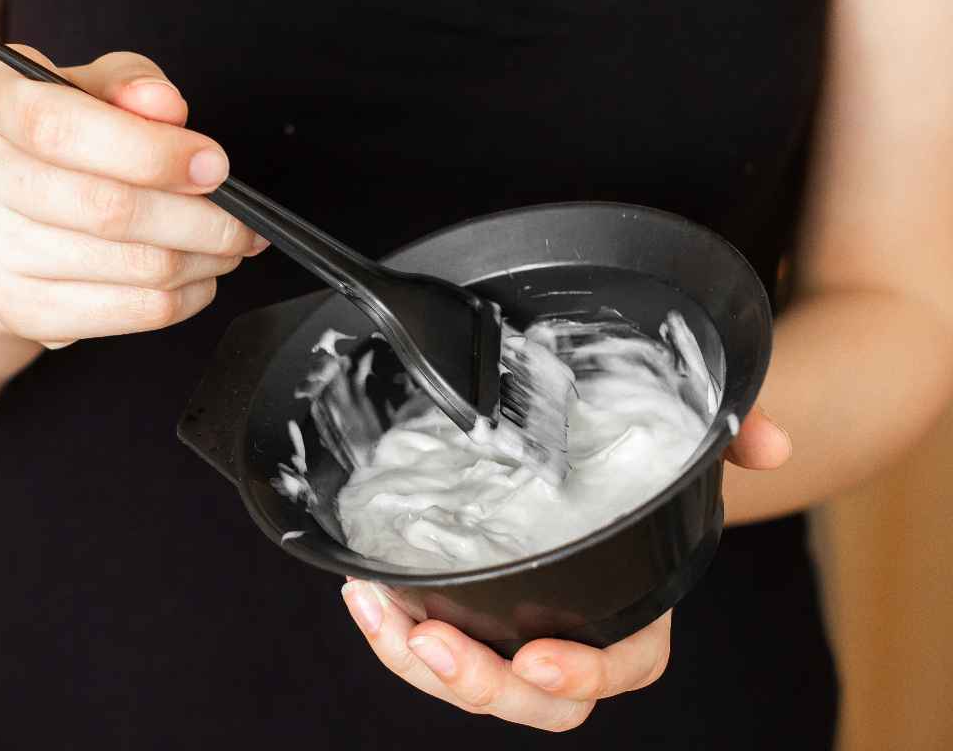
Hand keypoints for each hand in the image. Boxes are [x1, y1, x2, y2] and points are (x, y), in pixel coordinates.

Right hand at [0, 48, 264, 349]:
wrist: (7, 213)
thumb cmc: (61, 140)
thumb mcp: (93, 87)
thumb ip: (130, 84)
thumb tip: (164, 108)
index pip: (58, 127)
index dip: (149, 152)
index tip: (213, 166)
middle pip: (103, 207)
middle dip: (198, 219)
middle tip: (243, 221)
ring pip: (124, 265)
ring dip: (199, 260)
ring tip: (228, 245)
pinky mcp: (14, 304)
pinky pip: (119, 313)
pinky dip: (178, 300)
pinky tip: (198, 278)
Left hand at [341, 403, 791, 730]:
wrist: (594, 466)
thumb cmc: (638, 468)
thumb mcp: (681, 442)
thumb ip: (726, 434)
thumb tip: (770, 442)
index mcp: (635, 613)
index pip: (624, 664)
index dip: (585, 671)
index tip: (538, 654)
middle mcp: (575, 637)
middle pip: (537, 701)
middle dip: (482, 684)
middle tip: (430, 641)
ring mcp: (517, 634)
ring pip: (475, 686)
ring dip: (418, 662)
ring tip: (376, 610)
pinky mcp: (470, 619)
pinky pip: (433, 651)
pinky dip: (395, 634)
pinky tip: (366, 593)